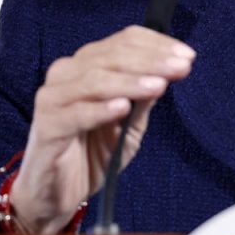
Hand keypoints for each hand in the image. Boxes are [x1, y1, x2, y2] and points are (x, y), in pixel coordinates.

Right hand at [9, 26, 193, 234]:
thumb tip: (169, 72)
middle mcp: (66, 74)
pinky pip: (75, 114)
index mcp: (86, 66)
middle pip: (111, 56)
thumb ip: (144, 98)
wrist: (58, 193)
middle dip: (150, 61)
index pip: (123, 41)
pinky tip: (123, 107)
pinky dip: (100, 109)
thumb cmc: (92, 152)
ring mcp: (53, 99)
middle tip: (180, 68)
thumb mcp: (129, 124)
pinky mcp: (47, 127)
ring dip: (130, 82)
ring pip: (94, 80)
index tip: (187, 55)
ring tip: (158, 85)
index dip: (156, 45)